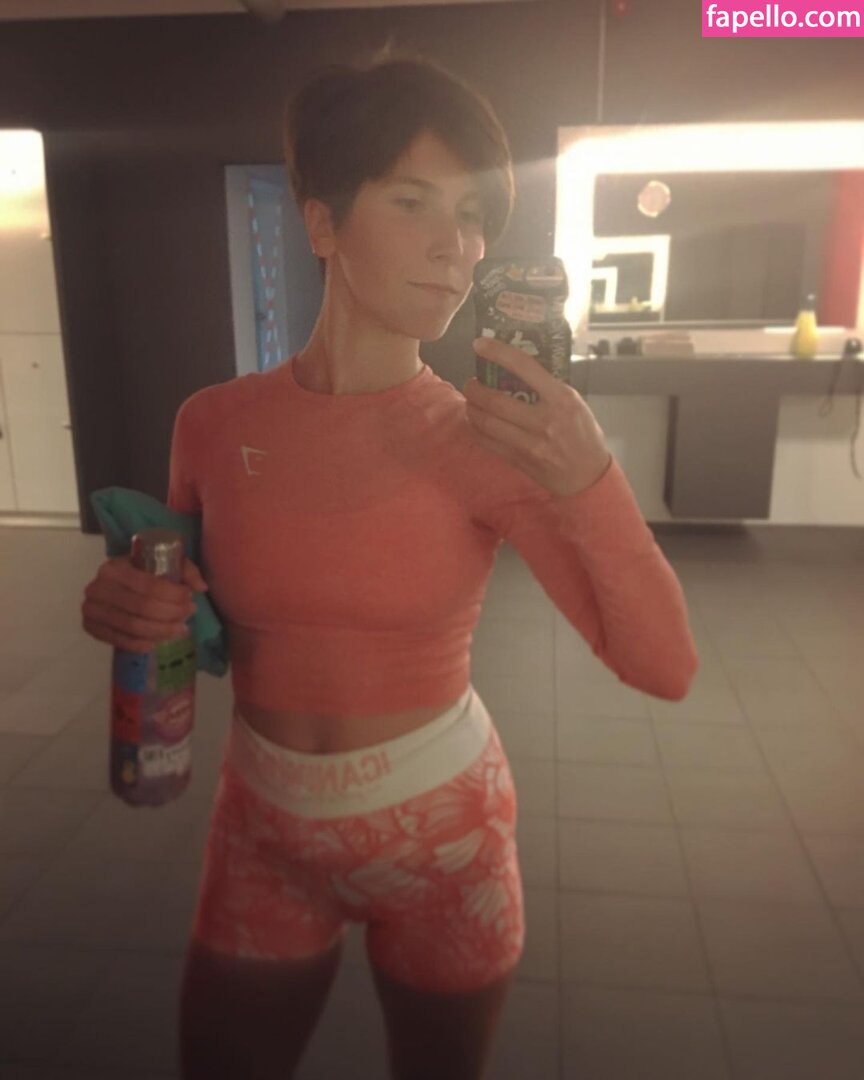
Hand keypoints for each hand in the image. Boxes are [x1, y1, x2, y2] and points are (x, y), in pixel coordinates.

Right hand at [81, 554, 208, 653]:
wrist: (114, 583)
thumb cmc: (143, 572)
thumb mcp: (165, 562)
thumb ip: (186, 571)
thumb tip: (201, 588)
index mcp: (115, 567)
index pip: (149, 586)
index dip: (174, 595)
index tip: (190, 598)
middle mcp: (98, 587)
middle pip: (142, 608)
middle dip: (171, 614)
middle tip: (187, 616)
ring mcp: (91, 609)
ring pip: (132, 626)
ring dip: (161, 631)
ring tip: (179, 629)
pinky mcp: (90, 627)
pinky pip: (120, 641)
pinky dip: (142, 644)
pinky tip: (157, 641)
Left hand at [462, 337, 611, 497]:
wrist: (586, 474)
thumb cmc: (582, 432)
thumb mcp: (574, 402)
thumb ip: (547, 386)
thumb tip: (514, 367)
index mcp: (560, 398)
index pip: (524, 367)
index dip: (498, 352)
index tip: (480, 344)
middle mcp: (543, 420)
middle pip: (494, 400)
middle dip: (474, 388)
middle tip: (471, 382)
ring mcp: (529, 443)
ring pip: (485, 422)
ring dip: (471, 408)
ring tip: (471, 401)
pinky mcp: (518, 459)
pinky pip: (486, 441)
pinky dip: (475, 428)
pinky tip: (476, 421)